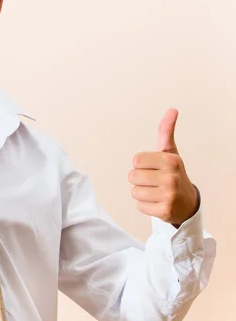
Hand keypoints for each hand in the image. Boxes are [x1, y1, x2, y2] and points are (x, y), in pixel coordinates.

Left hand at [128, 108, 199, 226]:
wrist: (187, 203)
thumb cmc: (173, 174)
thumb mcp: (170, 153)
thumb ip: (166, 131)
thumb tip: (172, 109)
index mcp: (171, 160)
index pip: (136, 160)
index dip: (141, 165)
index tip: (153, 168)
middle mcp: (171, 177)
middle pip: (132, 176)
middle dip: (139, 179)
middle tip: (154, 182)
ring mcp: (169, 195)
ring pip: (134, 192)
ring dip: (142, 193)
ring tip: (156, 192)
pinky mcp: (164, 211)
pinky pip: (139, 206)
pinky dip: (145, 206)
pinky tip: (157, 203)